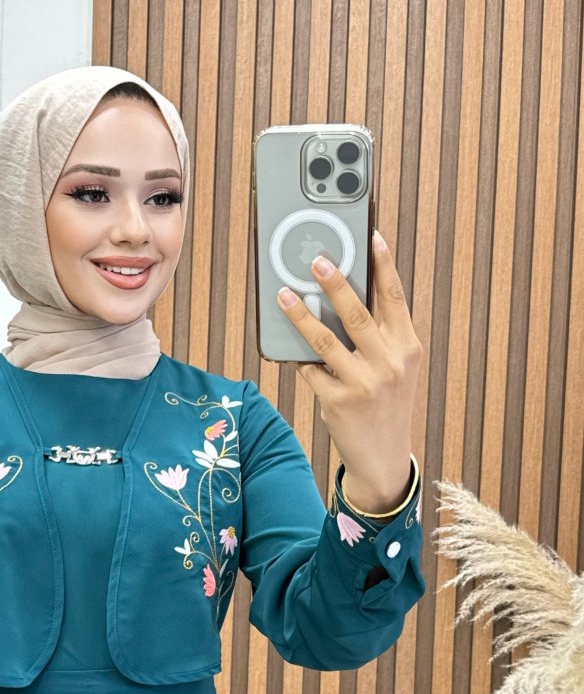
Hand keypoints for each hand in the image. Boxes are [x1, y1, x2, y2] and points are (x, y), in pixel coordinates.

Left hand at [276, 228, 422, 507]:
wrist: (384, 457)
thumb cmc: (387, 403)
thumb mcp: (397, 368)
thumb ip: (380, 335)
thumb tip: (343, 296)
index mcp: (408, 348)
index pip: (395, 298)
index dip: (384, 265)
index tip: (371, 236)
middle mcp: (390, 364)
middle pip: (357, 314)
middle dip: (335, 284)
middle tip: (315, 260)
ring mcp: (364, 384)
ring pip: (325, 340)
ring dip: (301, 315)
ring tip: (284, 294)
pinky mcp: (338, 402)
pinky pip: (311, 370)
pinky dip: (300, 357)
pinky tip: (288, 346)